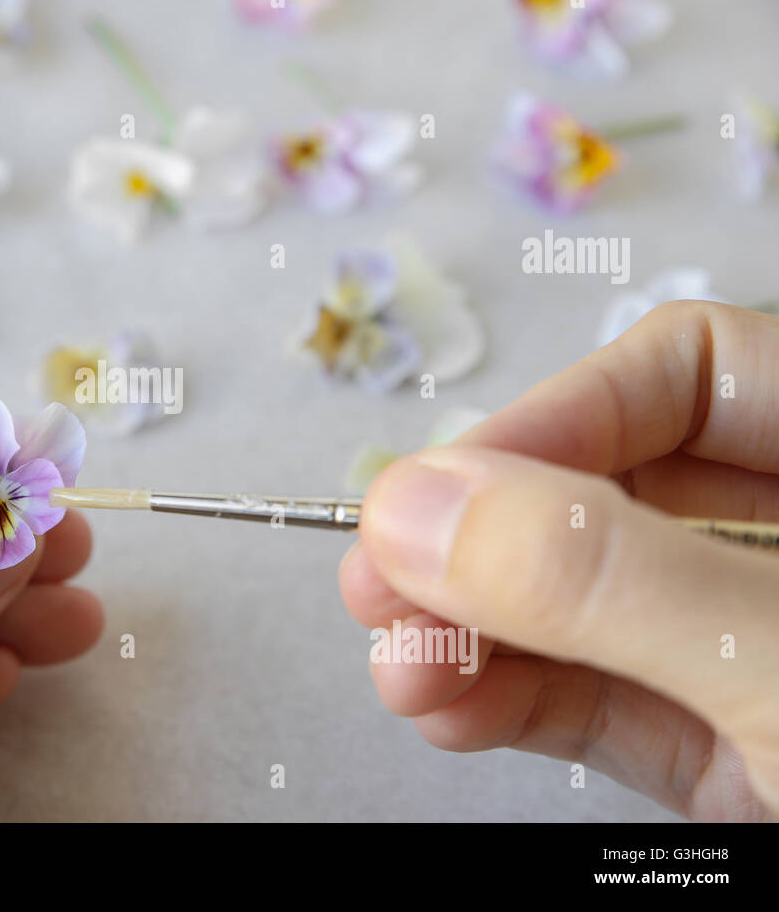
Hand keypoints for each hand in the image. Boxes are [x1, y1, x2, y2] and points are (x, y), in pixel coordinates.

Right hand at [341, 301, 778, 819]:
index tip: (443, 492)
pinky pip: (594, 698)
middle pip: (613, 489)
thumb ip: (610, 579)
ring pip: (586, 604)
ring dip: (475, 627)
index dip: (556, 417)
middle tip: (382, 577)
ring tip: (400, 662)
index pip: (693, 372)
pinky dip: (507, 698)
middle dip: (486, 536)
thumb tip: (419, 505)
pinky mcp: (727, 750)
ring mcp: (760, 654)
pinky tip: (444, 704)